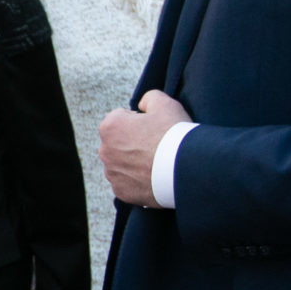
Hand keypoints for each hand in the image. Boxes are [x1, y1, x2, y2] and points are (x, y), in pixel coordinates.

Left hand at [98, 91, 190, 206]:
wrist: (185, 169)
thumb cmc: (173, 134)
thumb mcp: (165, 103)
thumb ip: (148, 98)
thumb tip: (142, 105)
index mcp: (110, 126)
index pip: (122, 118)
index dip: (141, 121)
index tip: (155, 128)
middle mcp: (104, 150)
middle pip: (120, 142)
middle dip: (134, 142)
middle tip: (157, 146)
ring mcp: (112, 173)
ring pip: (122, 163)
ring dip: (134, 162)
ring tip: (157, 162)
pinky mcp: (121, 191)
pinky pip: (127, 183)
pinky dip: (137, 180)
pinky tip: (153, 176)